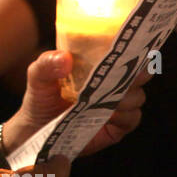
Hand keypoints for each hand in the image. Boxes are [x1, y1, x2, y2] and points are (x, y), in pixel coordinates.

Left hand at [3, 51, 146, 157]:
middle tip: (128, 73)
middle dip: (139, 72)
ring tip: (109, 98)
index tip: (137, 46)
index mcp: (99, 64)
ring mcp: (117, 105)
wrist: (36, 130)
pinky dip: (124, 115)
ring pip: (138, 97)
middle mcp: (113, 83)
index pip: (127, 52)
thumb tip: (65, 59)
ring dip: (128, 96)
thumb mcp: (38, 76)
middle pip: (141, 73)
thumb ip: (46, 64)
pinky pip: (132, 119)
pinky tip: (109, 114)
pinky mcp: (116, 127)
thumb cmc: (40, 97)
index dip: (137, 47)